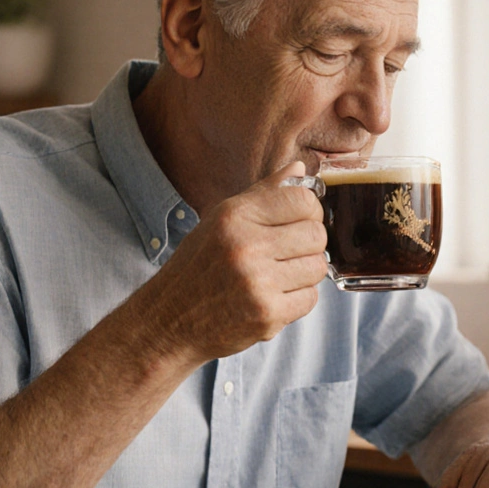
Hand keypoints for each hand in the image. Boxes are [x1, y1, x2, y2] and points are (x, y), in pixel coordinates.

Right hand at [135, 161, 328, 363]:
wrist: (170, 320)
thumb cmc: (199, 265)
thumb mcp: (222, 220)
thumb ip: (264, 193)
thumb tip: (299, 168)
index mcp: (235, 216)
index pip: (303, 200)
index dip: (309, 210)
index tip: (299, 221)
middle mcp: (246, 246)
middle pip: (316, 234)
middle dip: (309, 243)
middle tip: (288, 252)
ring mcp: (257, 282)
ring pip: (318, 267)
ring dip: (304, 273)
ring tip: (279, 275)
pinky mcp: (267, 314)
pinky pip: (310, 298)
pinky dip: (298, 299)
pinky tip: (274, 296)